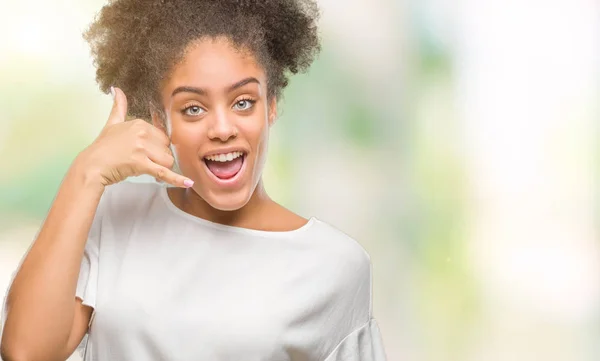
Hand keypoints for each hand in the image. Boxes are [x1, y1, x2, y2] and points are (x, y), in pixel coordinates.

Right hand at [78, 87, 193, 187]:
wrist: (91, 166)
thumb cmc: (103, 148)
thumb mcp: (112, 124)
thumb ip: (118, 107)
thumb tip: (116, 89)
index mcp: (139, 123)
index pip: (163, 137)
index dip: (158, 148)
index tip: (147, 153)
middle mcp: (142, 133)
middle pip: (167, 149)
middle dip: (160, 158)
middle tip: (146, 163)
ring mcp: (141, 148)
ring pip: (167, 160)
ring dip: (161, 168)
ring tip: (148, 170)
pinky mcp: (140, 164)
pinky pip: (163, 172)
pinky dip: (176, 179)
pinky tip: (188, 183)